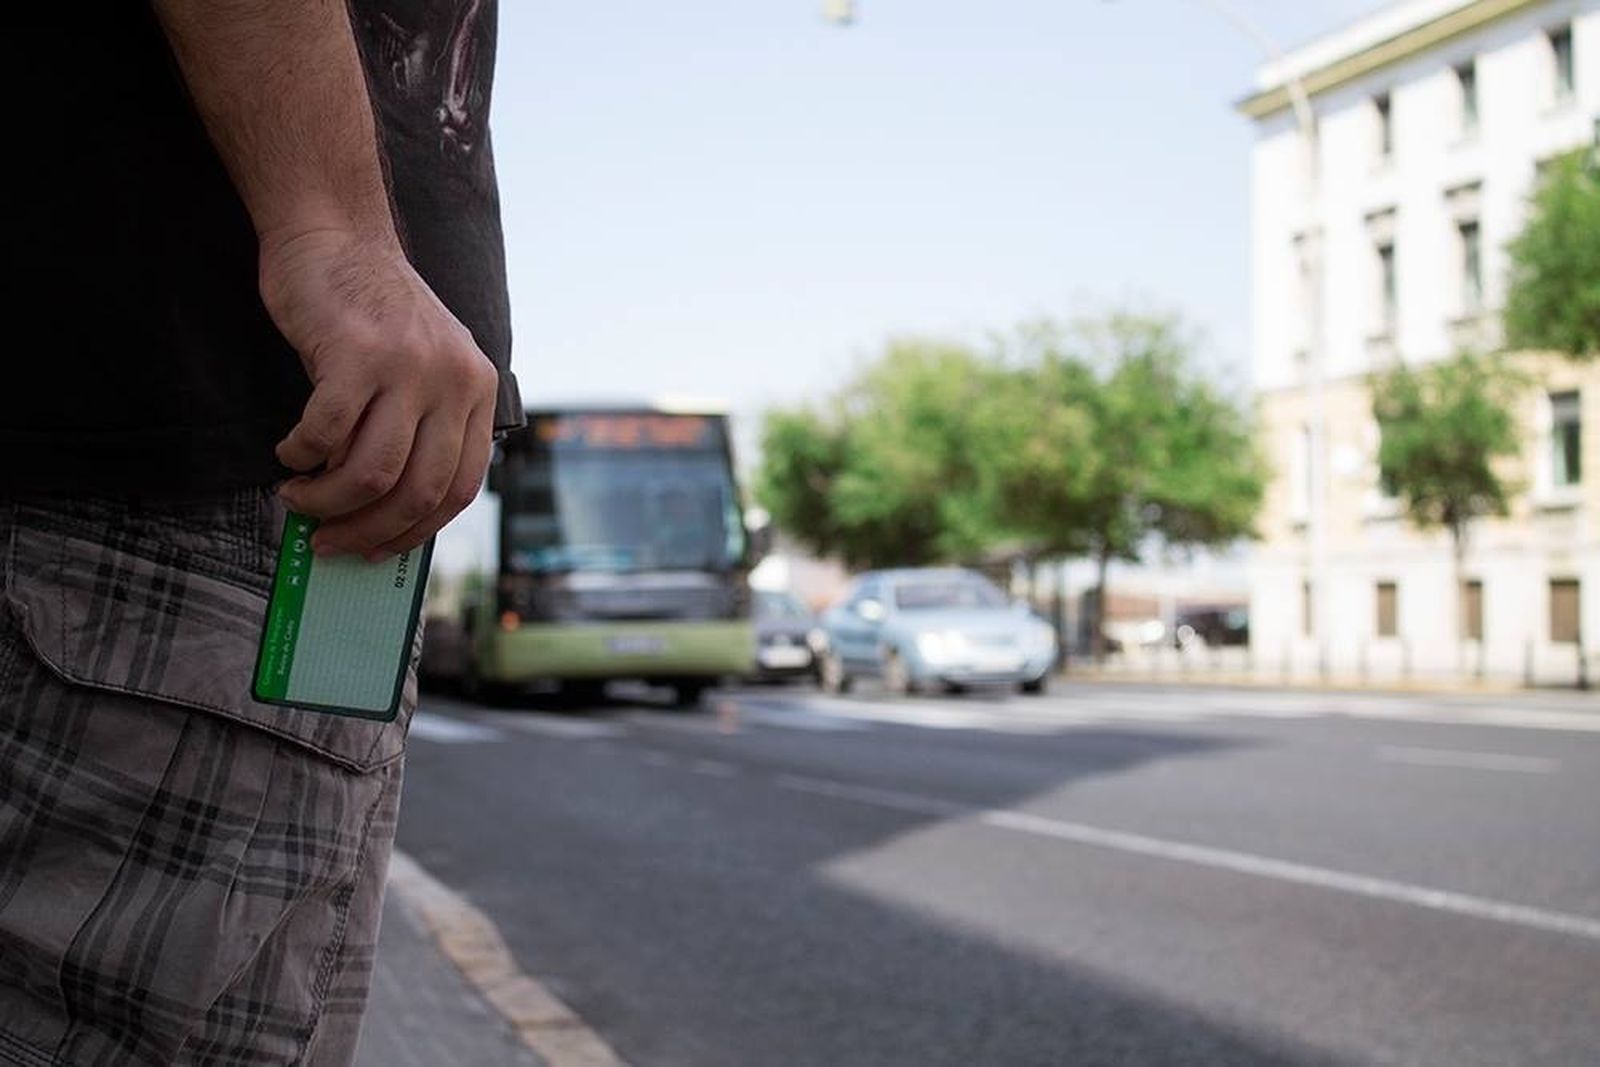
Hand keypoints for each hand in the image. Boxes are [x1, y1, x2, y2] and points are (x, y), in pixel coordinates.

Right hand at [259, 227, 498, 559]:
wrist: (335, 233)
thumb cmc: (369, 312)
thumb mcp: (422, 367)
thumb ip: (419, 428)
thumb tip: (382, 515)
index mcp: (476, 391)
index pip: (461, 487)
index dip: (416, 530)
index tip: (377, 548)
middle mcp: (452, 381)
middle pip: (418, 491)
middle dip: (368, 530)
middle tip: (327, 539)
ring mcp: (407, 367)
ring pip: (371, 473)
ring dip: (327, 501)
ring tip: (298, 498)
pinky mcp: (356, 355)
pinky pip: (326, 435)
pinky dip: (301, 456)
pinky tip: (289, 453)